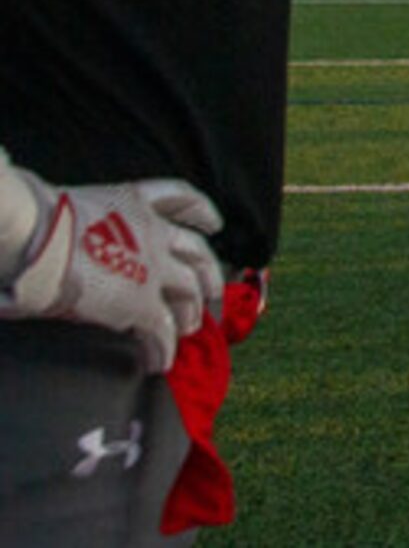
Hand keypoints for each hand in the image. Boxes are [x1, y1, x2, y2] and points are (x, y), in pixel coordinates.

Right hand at [0, 169, 226, 373]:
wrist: (42, 237)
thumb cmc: (43, 222)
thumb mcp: (78, 213)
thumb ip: (94, 228)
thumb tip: (75, 248)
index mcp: (134, 204)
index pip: (179, 199)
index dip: (201, 210)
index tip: (213, 223)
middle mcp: (153, 233)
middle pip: (196, 254)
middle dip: (208, 274)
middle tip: (212, 291)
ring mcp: (153, 268)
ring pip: (189, 292)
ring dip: (191, 313)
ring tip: (189, 329)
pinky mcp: (142, 303)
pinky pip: (163, 330)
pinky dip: (164, 348)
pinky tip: (159, 362)